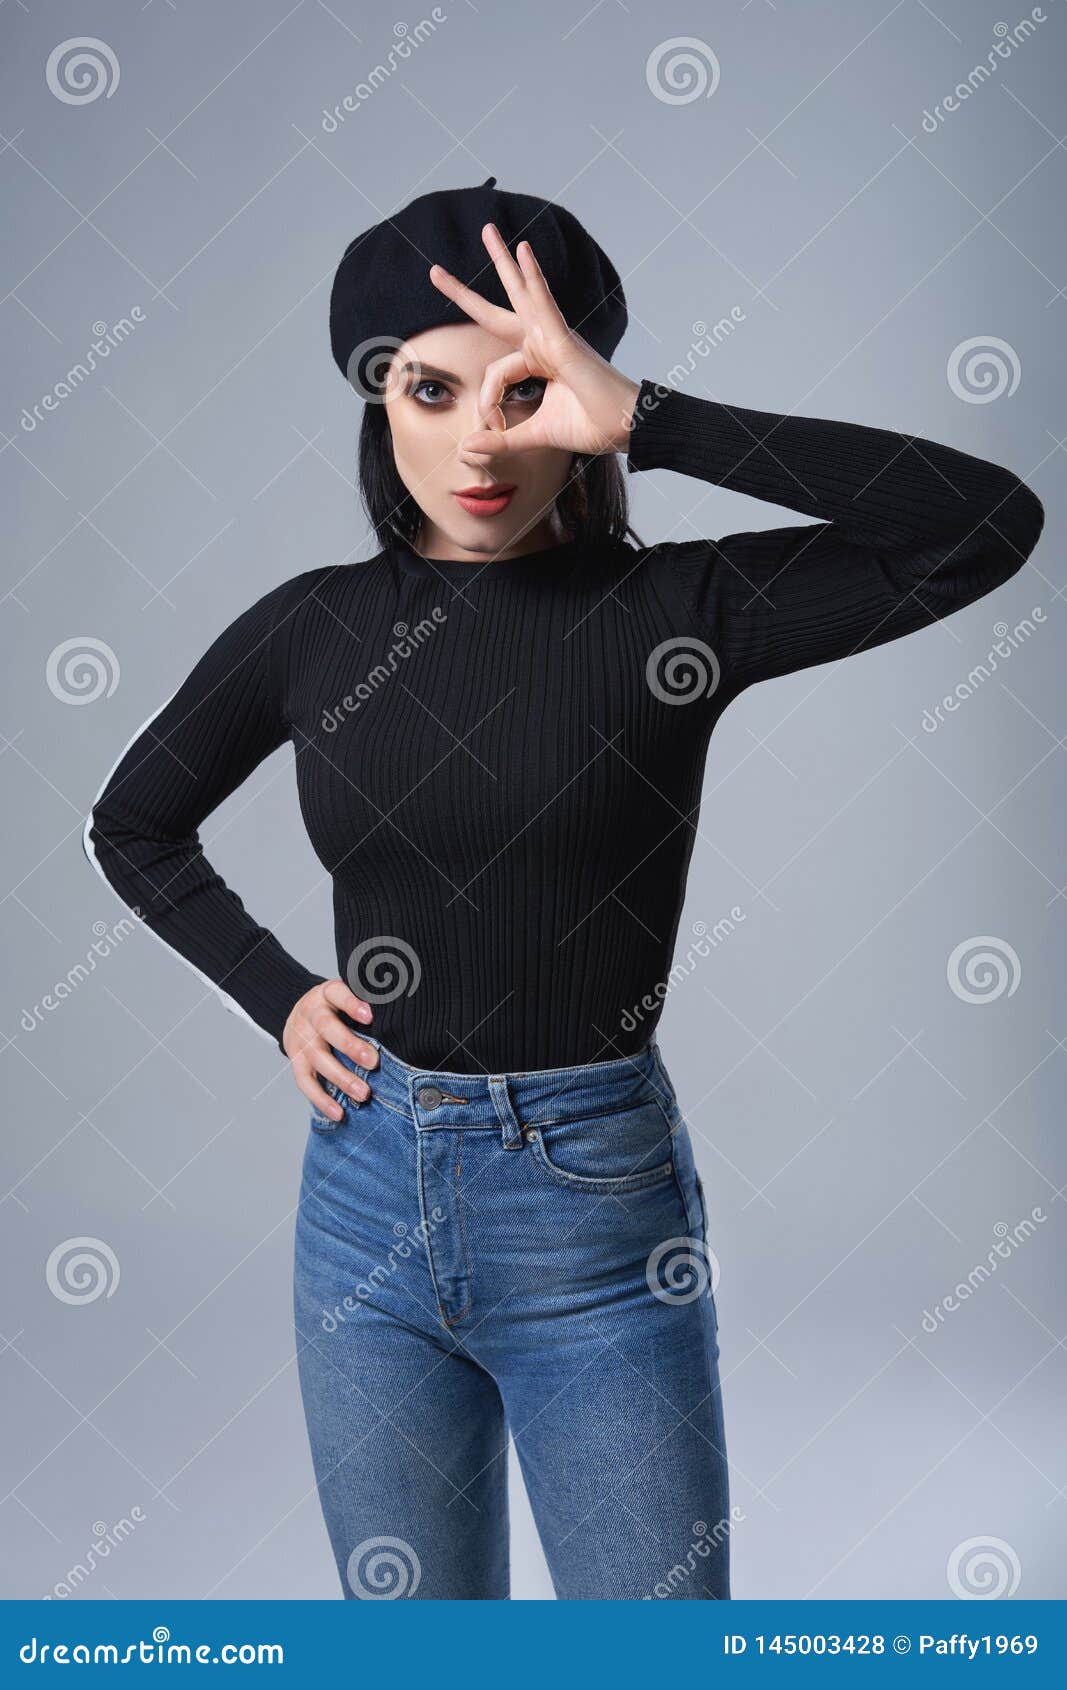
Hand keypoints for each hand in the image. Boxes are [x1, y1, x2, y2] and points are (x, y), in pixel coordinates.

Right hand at [282, 978, 378, 1120]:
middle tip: (373, 1062)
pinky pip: (305, 1082)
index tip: (370, 1016)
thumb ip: (370, 1000)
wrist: (300, 1012)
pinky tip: (339, 1113)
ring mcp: (300, 1039)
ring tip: (363, 1093)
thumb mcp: (350, 994)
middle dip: (350, 1046)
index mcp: (326, 994)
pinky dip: (321, 1099)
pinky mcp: (295, 1061)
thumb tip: (403, 1010)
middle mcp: (310, 1015)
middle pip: (326, 1028)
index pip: (337, 994)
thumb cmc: (337, 1006)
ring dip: (341, 1078)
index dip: (351, 1004)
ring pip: (318, 1059)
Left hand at [428, 223, 640, 459]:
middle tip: (434, 271)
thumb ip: (502, 441)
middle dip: (465, 292)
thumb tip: (466, 449)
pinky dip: (534, 279)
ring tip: (488, 231)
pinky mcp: (566, 342)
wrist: (627, 428)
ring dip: (504, 261)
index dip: (486, 402)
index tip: (491, 428)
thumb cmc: (591, 425)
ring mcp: (556, 338)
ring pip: (522, 294)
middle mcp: (544, 343)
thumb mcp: (534, 436)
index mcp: (538, 362)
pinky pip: (545, 305)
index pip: (494, 373)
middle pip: (498, 312)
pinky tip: (525, 252)